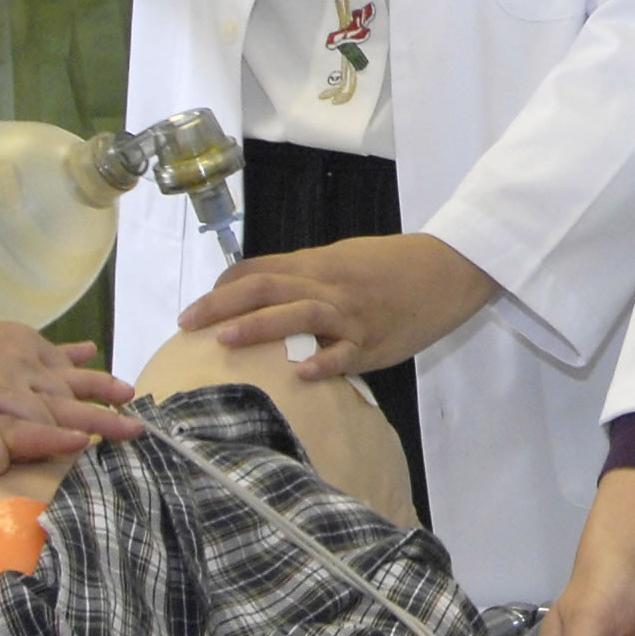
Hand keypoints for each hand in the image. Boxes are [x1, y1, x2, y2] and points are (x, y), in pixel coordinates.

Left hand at [184, 232, 498, 380]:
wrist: (448, 269)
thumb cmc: (393, 266)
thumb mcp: (344, 260)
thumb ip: (306, 276)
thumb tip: (263, 294)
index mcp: (317, 264)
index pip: (259, 269)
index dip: (223, 287)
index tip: (196, 311)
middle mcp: (328, 286)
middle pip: (266, 288)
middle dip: (221, 306)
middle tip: (186, 323)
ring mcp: (350, 314)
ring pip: (297, 314)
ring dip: (258, 326)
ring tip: (223, 340)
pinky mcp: (373, 341)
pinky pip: (345, 353)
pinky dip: (323, 362)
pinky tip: (301, 375)